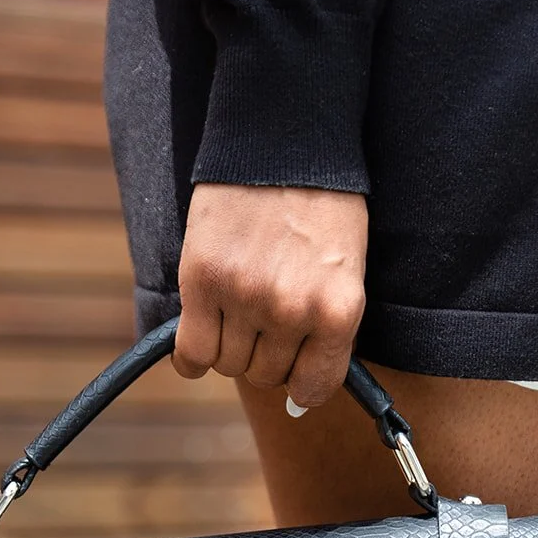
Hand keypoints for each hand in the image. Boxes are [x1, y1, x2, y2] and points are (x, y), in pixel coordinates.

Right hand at [172, 183, 367, 408]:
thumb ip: (328, 330)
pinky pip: (192, 353)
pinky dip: (192, 357)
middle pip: (266, 375)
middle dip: (263, 353)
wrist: (282, 138)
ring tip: (237, 306)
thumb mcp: (346, 268)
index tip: (293, 366)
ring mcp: (245, 296)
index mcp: (338, 309)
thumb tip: (299, 398)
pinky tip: (201, 333)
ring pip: (229, 365)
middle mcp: (292, 309)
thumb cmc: (320, 204)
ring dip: (230, 346)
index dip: (300, 382)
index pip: (314, 388)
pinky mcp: (203, 280)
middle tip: (264, 314)